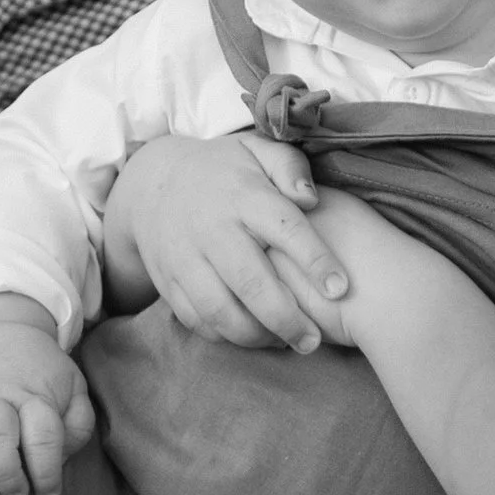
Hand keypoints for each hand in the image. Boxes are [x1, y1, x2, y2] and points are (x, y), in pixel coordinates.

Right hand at [101, 127, 345, 348]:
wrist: (152, 184)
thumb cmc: (223, 171)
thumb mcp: (256, 151)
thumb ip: (289, 167)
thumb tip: (311, 199)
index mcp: (242, 195)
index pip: (284, 228)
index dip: (315, 259)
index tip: (341, 288)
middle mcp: (211, 228)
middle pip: (250, 281)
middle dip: (285, 318)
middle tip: (314, 341)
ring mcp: (185, 257)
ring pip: (219, 309)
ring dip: (255, 336)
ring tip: (286, 344)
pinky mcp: (168, 280)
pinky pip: (195, 318)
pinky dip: (224, 336)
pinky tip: (252, 337)